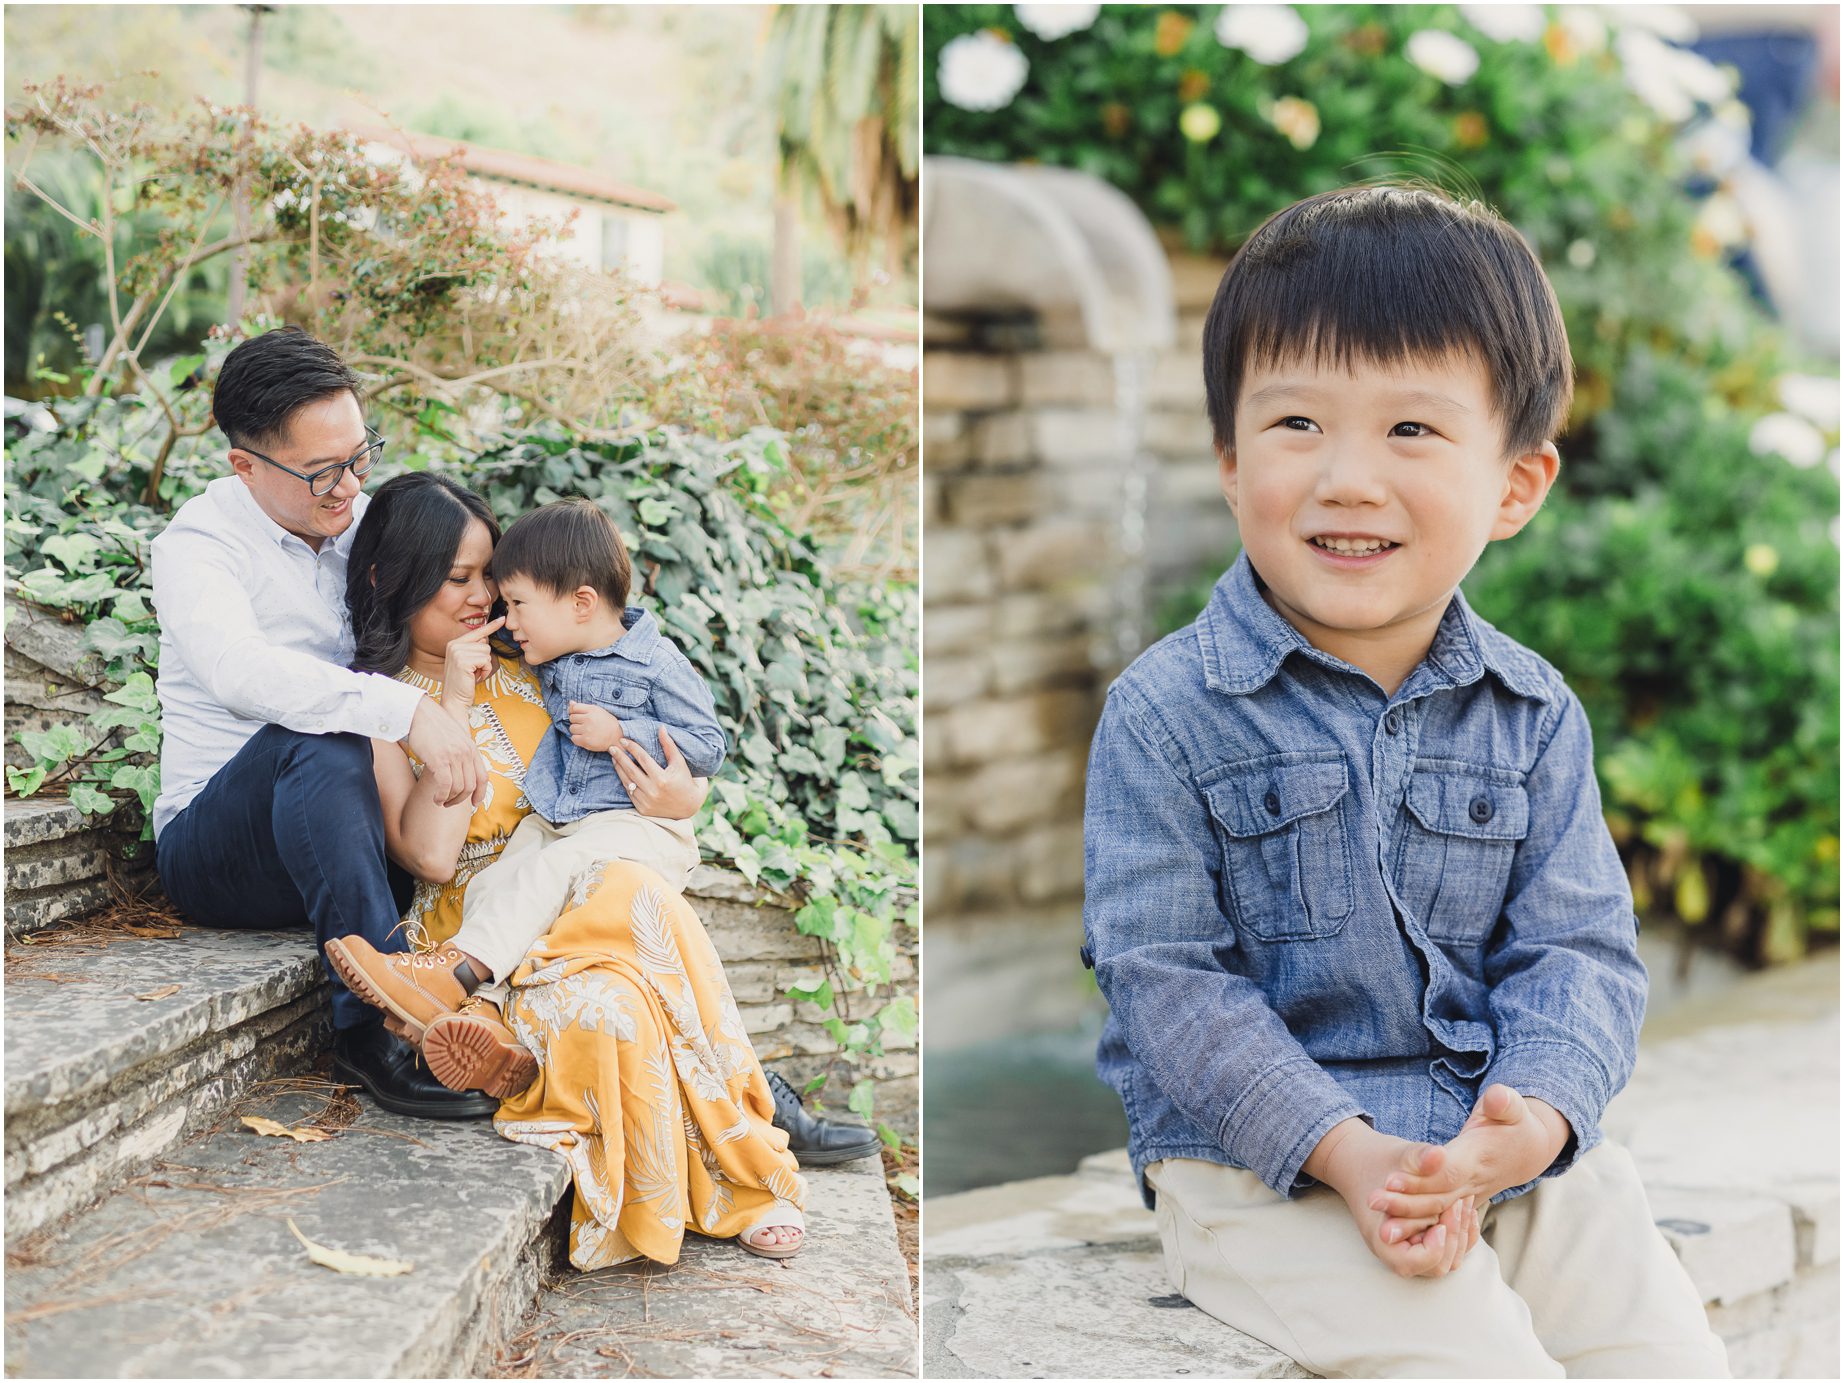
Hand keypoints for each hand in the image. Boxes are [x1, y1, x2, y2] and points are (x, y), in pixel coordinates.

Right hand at [404, 697, 486, 808]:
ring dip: (450, 800)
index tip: (474, 803)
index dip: (480, 793)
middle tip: (449, 804)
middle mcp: (466, 753)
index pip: (483, 777)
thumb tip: (459, 770)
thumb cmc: (432, 725)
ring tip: (440, 802)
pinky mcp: (440, 760)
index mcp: (472, 748)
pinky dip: (442, 796)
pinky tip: (436, 799)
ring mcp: (454, 757)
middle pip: (470, 786)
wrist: (419, 712)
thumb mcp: (455, 737)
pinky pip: (446, 786)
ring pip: (459, 788)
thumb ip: (461, 752)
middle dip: (461, 800)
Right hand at [441, 616, 504, 715]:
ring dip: (484, 666)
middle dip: (484, 660)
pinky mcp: (463, 661)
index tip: (502, 619)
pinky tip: (475, 677)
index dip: (491, 626)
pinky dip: (485, 670)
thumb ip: (474, 649)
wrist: (454, 699)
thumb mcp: (468, 662)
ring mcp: (458, 652)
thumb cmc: (464, 682)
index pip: (476, 632)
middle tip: (473, 671)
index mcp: (454, 643)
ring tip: (473, 674)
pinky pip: (486, 660)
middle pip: (485, 644)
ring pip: (486, 652)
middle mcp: (454, 645)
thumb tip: (484, 638)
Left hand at [567, 701, 623, 752]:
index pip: (574, 708)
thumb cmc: (607, 723)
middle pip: (571, 718)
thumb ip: (583, 707)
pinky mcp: (586, 740)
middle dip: (576, 722)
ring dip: (576, 731)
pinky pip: (573, 738)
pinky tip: (585, 738)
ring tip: (585, 732)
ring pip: (571, 728)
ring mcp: (587, 730)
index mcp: (592, 710)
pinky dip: (577, 739)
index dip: (574, 712)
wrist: (617, 738)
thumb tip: (570, 703)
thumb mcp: (597, 711)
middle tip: (585, 725)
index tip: (579, 717)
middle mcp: (589, 719)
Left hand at [610, 725, 708, 817]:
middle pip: (631, 770)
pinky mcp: (642, 809)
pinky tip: (621, 772)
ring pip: (627, 782)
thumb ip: (669, 745)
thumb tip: (661, 727)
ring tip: (614, 758)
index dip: (632, 748)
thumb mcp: (679, 762)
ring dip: (619, 769)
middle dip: (620, 757)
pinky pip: (629, 793)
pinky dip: (624, 781)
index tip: (624, 740)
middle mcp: (653, 791)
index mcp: (663, 779)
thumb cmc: (685, 781)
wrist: (688, 807)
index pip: (643, 759)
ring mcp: (647, 801)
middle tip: (612, 747)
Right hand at [1307, 1119, 1481, 1278]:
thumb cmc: (1378, 1160)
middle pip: (1435, 1266)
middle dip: (1453, 1239)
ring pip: (1446, 1261)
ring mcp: (1411, 1246)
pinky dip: (1462, 1234)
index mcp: (1381, 1237)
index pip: (1410, 1263)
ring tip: (1464, 1204)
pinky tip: (1467, 1209)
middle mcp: (1396, 1249)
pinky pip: (1450, 1251)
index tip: (1440, 1222)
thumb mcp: (1398, 1157)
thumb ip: (1418, 1158)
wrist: (1364, 1160)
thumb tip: (1440, 1154)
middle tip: (1458, 1205)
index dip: (1431, 1248)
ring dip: (1461, 1236)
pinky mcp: (1422, 1239)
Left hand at [1368, 1085, 1570, 1244]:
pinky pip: (1440, 1216)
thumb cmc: (1514, 1122)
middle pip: (1437, 1197)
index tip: (1391, 1179)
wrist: (1530, 1150)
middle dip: (1405, 1204)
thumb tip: (1498, 1098)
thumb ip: (1504, 1102)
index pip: (1448, 1171)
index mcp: (1478, 1156)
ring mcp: (1469, 1193)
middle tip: (1371, 1201)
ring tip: (1380, 1229)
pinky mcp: (1463, 1199)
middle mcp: (1473, 1180)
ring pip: (1437, 1212)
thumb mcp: (1512, 1107)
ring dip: (1409, 1221)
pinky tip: (1394, 1231)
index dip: (1422, 1177)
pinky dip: (1419, 1226)